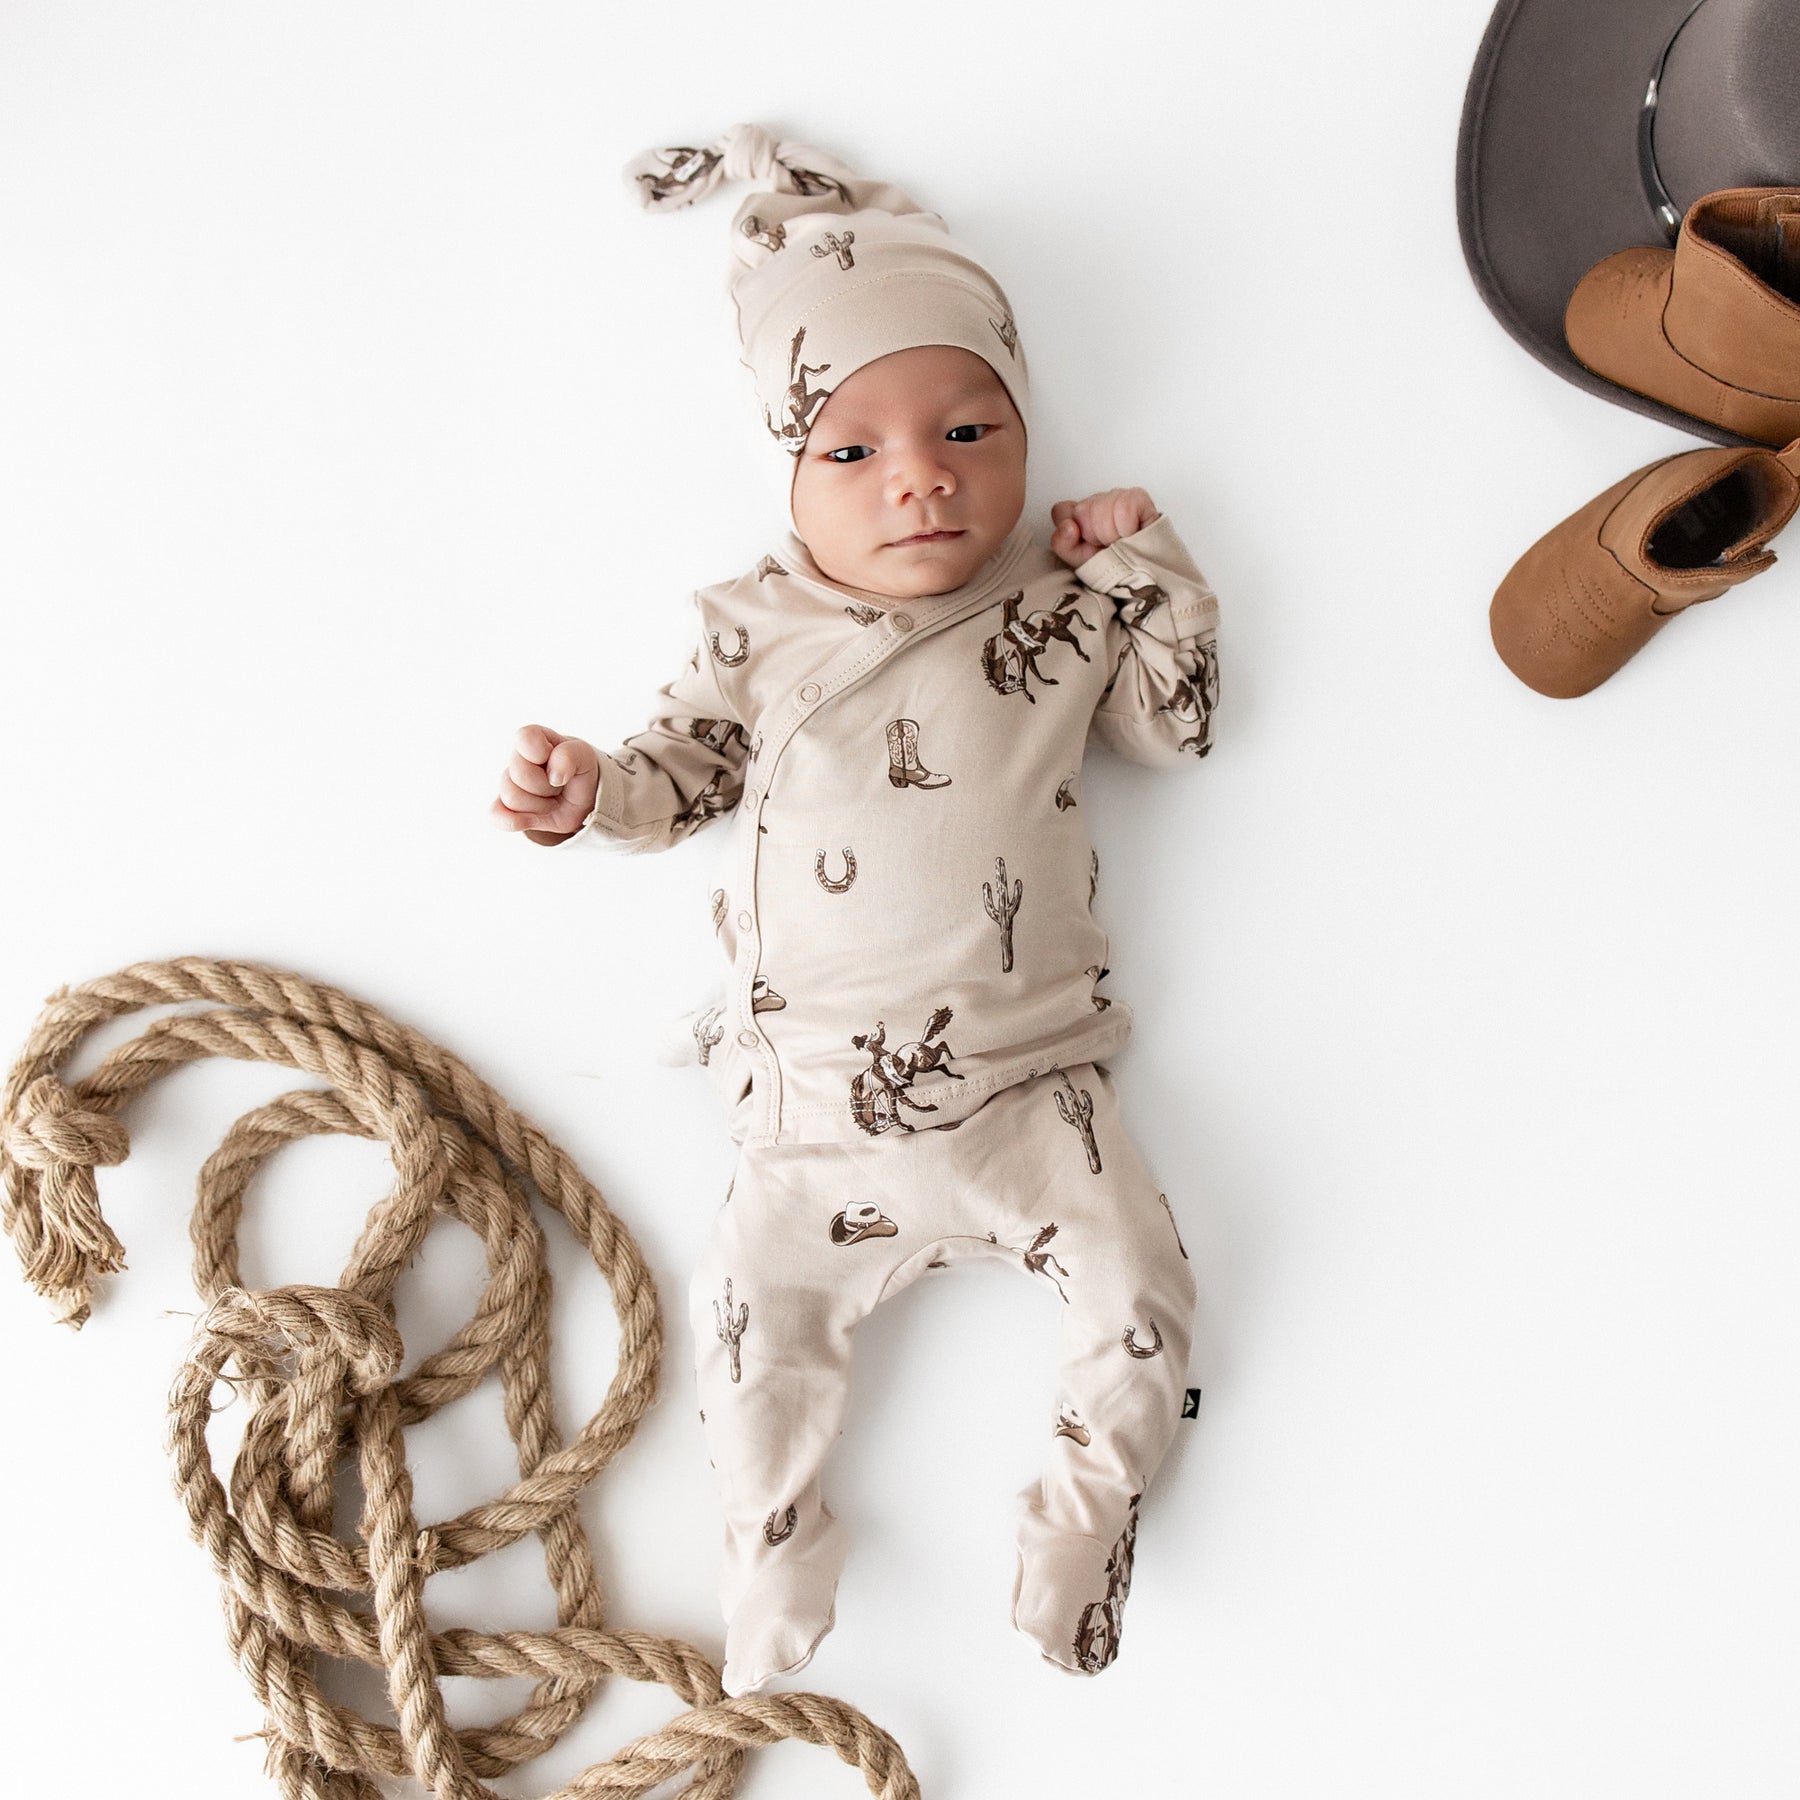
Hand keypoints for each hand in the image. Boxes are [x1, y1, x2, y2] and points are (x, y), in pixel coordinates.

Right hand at [491, 724, 600, 842]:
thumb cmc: (579, 771)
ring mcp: (507, 784)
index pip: (525, 738)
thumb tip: (553, 776)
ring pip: (512, 798)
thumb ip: (570, 755)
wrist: (580, 801)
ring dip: (541, 805)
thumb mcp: (584, 756)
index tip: (555, 760)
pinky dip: (514, 821)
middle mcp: (515, 759)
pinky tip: (532, 820)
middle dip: (547, 786)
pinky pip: (495, 816)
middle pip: (520, 774)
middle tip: (559, 785)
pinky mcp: (503, 808)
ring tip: (551, 799)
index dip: (541, 753)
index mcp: (533, 739)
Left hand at [1050, 488, 1159, 566]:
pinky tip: (1130, 533)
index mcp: (1078, 515)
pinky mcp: (1137, 497)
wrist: (1141, 573)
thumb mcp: (1079, 560)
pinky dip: (1126, 527)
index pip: (1062, 511)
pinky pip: (1123, 507)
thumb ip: (1062, 543)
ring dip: (1111, 532)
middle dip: (1094, 534)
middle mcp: (1096, 502)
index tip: (1084, 543)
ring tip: (1119, 541)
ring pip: (1102, 507)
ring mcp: (1116, 496)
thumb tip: (1068, 527)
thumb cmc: (1111, 564)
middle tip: (1106, 545)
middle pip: (1082, 509)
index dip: (1070, 530)